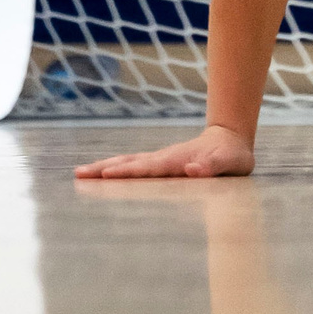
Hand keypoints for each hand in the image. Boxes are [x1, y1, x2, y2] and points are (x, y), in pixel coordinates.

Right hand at [75, 123, 254, 179]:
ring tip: (80, 173)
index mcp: (178, 161)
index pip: (150, 168)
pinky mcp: (159, 164)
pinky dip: (114, 169)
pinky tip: (100, 174)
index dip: (129, 171)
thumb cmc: (233, 156)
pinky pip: (132, 165)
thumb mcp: (231, 163)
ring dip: (104, 167)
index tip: (107, 174)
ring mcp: (159, 159)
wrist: (230, 139)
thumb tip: (192, 170)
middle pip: (130, 163)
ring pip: (127, 162)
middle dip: (105, 169)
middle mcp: (164, 158)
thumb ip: (213, 167)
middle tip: (79, 174)